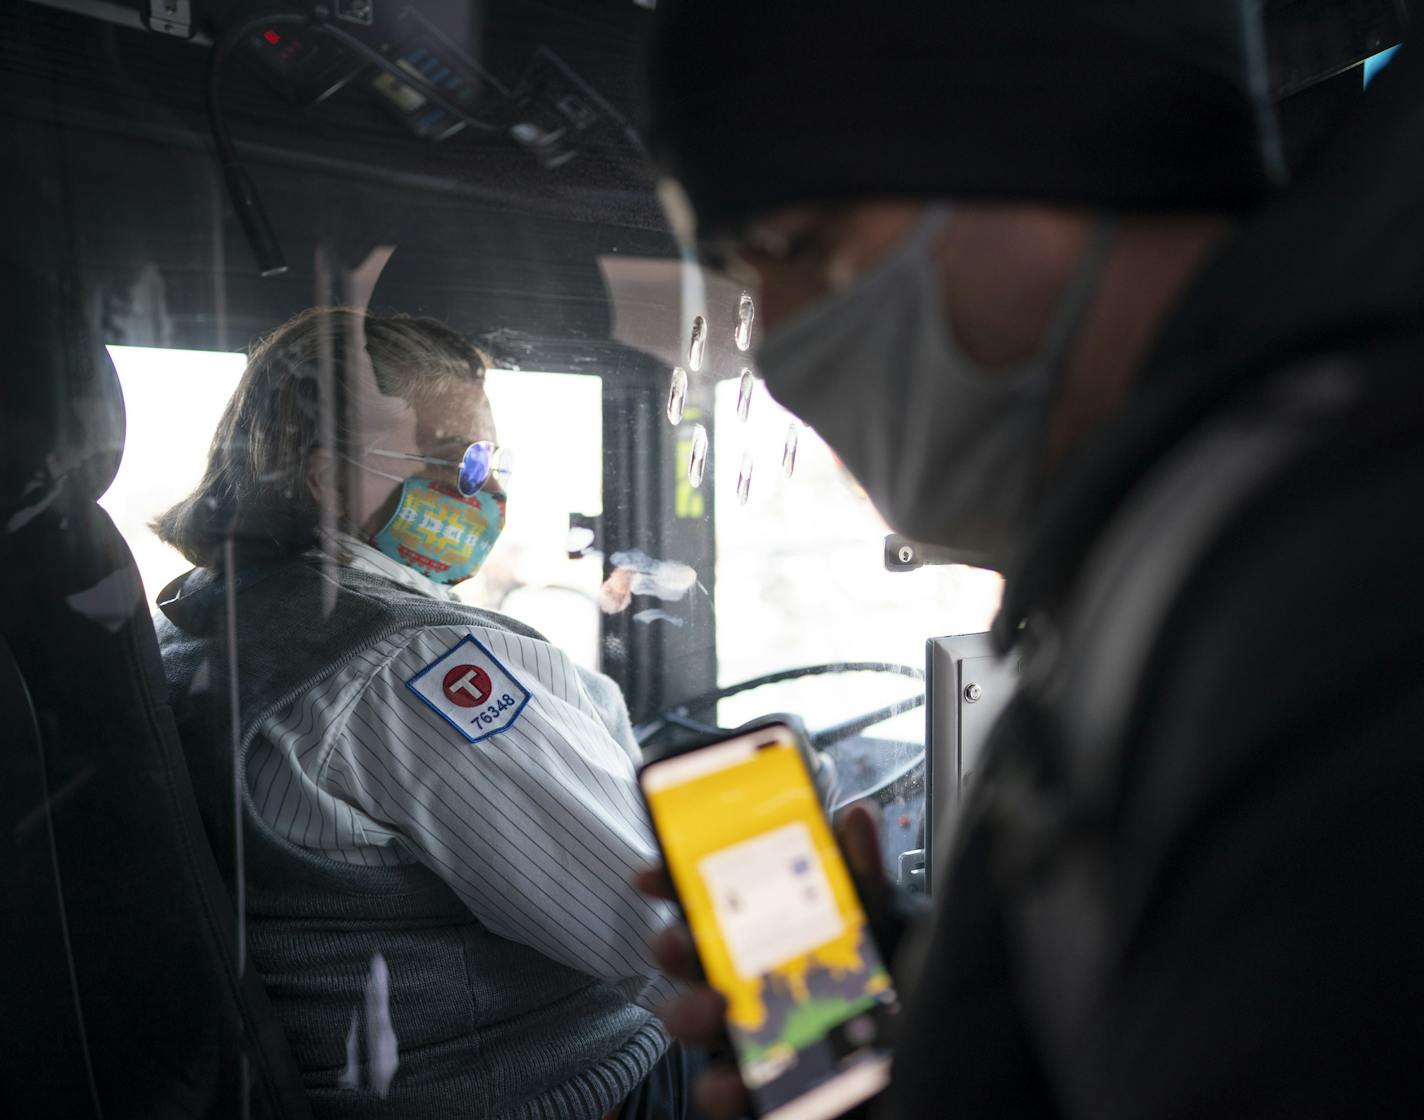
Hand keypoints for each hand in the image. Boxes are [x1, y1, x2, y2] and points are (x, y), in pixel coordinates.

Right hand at [634, 802, 886, 1119]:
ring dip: (689, 1012)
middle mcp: (744, 976)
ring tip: (715, 1005)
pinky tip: (738, 1081)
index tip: (649, 876)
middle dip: (671, 947)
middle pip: (686, 959)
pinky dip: (722, 1088)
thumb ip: (861, 871)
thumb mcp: (874, 918)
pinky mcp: (759, 1082)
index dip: (670, 884)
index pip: (703, 900)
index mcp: (761, 928)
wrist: (921, 1050)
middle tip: (679, 941)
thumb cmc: (881, 979)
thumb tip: (854, 814)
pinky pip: (722, 1089)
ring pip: (692, 1021)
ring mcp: (747, 1030)